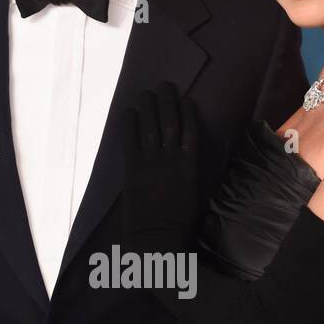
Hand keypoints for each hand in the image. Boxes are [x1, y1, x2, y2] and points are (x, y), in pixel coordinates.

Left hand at [122, 82, 198, 254]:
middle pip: (169, 122)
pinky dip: (129, 124)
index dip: (188, 113)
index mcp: (189, 166)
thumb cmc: (181, 224)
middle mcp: (171, 159)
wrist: (156, 238)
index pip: (191, 131)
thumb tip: (190, 164)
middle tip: (164, 86)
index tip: (186, 100)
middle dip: (167, 102)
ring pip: (150, 126)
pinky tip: (128, 111)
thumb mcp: (196, 198)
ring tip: (147, 92)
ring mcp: (150, 162)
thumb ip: (192, 176)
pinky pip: (130, 140)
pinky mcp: (132, 169)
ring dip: (148, 107)